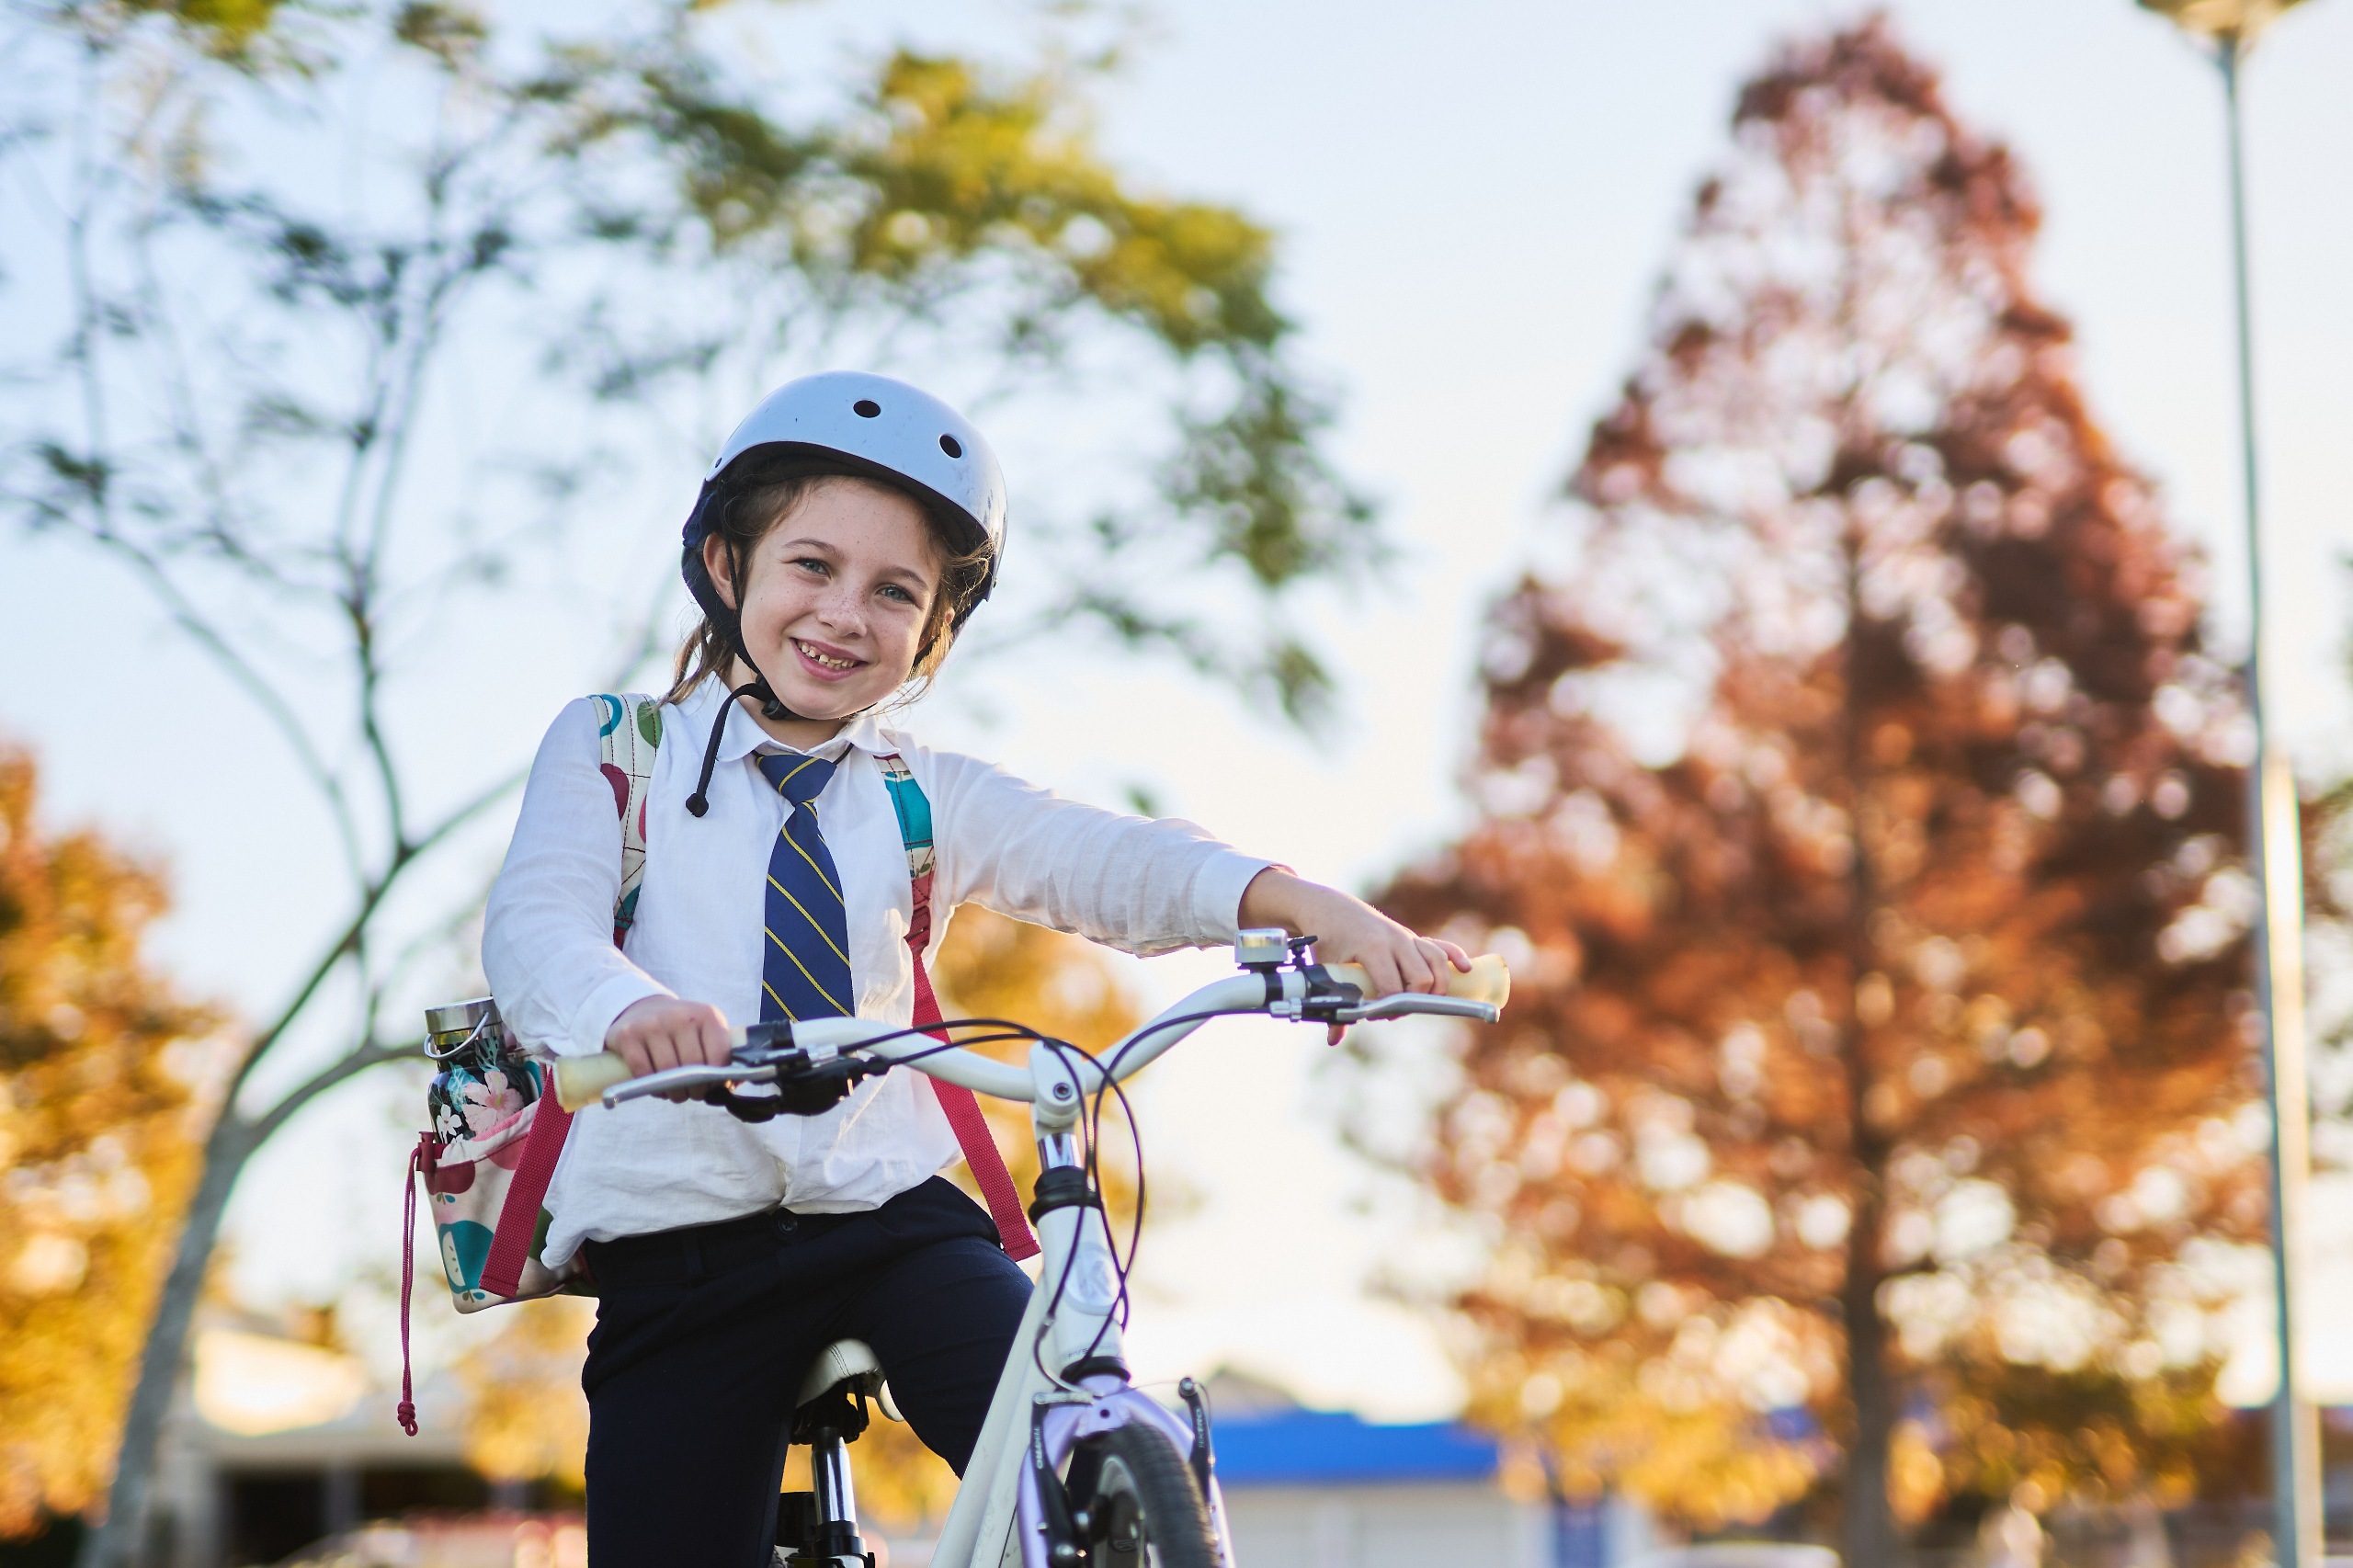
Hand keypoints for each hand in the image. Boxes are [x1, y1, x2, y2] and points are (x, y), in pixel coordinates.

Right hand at [605, 995, 732, 1099]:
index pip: (719, 1055)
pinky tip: (656, 1086)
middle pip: (693, 1067)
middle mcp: (681, 1016)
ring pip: (667, 1073)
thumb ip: (723, 1056)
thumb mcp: (706, 1033)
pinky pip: (642, 1072)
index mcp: (707, 1015)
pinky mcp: (628, 1035)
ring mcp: (653, 1024)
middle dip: (695, 1089)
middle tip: (693, 1093)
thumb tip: (734, 1084)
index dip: (717, 1079)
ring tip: (676, 1093)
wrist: (644, 1010)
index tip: (712, 1087)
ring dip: (673, 1092)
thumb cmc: (682, 1031)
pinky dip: (651, 1086)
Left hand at [1237, 868, 1469, 1041]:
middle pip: (1422, 977)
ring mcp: (1405, 936)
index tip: (1376, 1015)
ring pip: (1436, 960)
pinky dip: (1455, 956)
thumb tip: (1333, 1040)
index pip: (1394, 987)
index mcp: (1373, 948)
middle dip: (1416, 999)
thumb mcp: (1327, 972)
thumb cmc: (1327, 941)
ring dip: (1440, 984)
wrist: (1330, 908)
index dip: (1390, 1008)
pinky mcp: (1411, 937)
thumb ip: (1334, 1006)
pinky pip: (1440, 946)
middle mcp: (1395, 940)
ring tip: (1430, 1001)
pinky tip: (1466, 969)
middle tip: (1397, 1008)